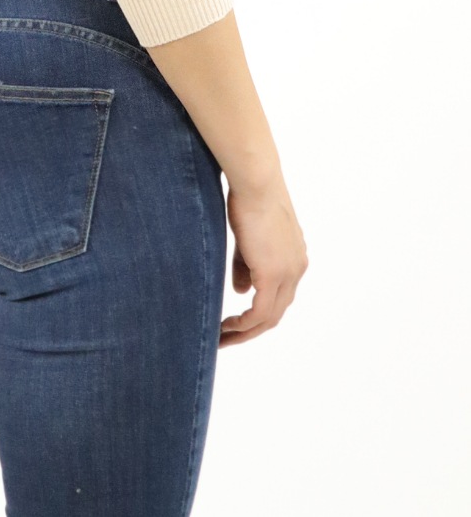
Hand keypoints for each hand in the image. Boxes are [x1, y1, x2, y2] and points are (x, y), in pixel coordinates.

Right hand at [219, 174, 308, 345]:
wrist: (256, 182)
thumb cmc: (248, 197)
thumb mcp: (248, 238)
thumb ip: (246, 267)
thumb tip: (241, 293)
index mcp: (295, 258)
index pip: (280, 295)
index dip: (259, 311)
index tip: (237, 320)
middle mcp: (296, 269)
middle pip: (277, 312)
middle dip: (252, 329)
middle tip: (228, 337)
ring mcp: (288, 273)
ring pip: (269, 317)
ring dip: (246, 332)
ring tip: (222, 337)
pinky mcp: (272, 274)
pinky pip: (260, 312)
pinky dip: (244, 324)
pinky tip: (227, 326)